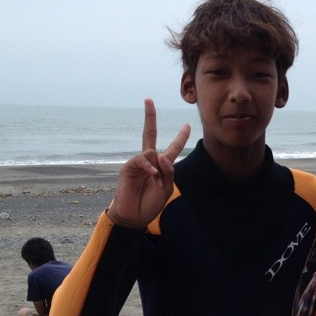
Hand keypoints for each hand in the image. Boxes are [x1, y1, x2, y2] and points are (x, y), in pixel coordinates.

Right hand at [108, 99, 190, 228]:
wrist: (135, 216)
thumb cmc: (150, 204)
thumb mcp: (166, 189)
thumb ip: (168, 171)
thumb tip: (161, 155)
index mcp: (161, 166)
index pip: (172, 148)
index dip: (180, 138)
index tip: (187, 125)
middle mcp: (149, 161)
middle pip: (148, 133)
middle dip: (149, 117)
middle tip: (148, 100)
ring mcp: (138, 163)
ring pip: (151, 151)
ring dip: (157, 167)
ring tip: (157, 182)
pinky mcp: (128, 167)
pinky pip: (141, 159)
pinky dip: (149, 167)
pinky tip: (152, 176)